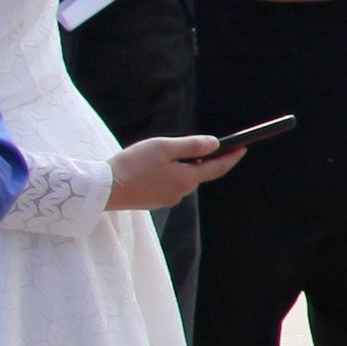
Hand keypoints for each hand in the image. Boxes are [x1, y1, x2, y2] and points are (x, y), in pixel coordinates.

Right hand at [108, 132, 245, 211]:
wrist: (104, 190)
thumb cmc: (133, 165)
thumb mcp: (164, 148)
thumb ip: (192, 146)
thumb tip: (215, 144)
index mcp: (187, 179)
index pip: (217, 168)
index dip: (231, 157)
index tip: (242, 148)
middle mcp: (180, 193)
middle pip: (198, 174)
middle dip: (201, 160)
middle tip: (205, 145)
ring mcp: (166, 199)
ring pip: (181, 179)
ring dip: (181, 167)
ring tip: (169, 153)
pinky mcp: (153, 201)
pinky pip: (167, 185)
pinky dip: (167, 174)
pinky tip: (153, 167)